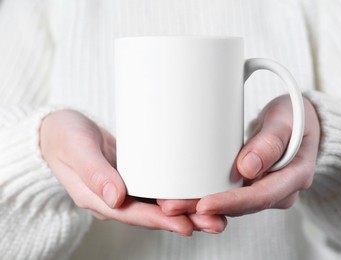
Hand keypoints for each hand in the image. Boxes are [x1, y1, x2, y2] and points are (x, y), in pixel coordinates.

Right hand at [39, 109, 225, 234]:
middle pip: (153, 214)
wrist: (60, 131)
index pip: (134, 214)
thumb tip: (116, 198)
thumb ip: (94, 172)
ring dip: (186, 209)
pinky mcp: (134, 175)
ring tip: (216, 213)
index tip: (187, 225)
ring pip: (159, 204)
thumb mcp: (76, 149)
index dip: (161, 221)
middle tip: (216, 222)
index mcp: (99, 199)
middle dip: (185, 219)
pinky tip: (197, 191)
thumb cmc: (64, 137)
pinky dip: (177, 192)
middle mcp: (116, 198)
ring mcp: (126, 188)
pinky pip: (157, 188)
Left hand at [159, 95, 319, 218]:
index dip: (230, 202)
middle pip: (242, 206)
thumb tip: (248, 168)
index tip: (202, 204)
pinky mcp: (254, 185)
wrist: (302, 121)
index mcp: (295, 176)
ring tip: (171, 204)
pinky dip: (209, 197)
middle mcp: (280, 190)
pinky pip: (231, 196)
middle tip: (171, 207)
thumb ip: (271, 141)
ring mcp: (266, 189)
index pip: (260, 196)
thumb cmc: (296, 116)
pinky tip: (186, 197)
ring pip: (233, 205)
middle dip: (206, 209)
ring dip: (202, 207)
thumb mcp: (288, 119)